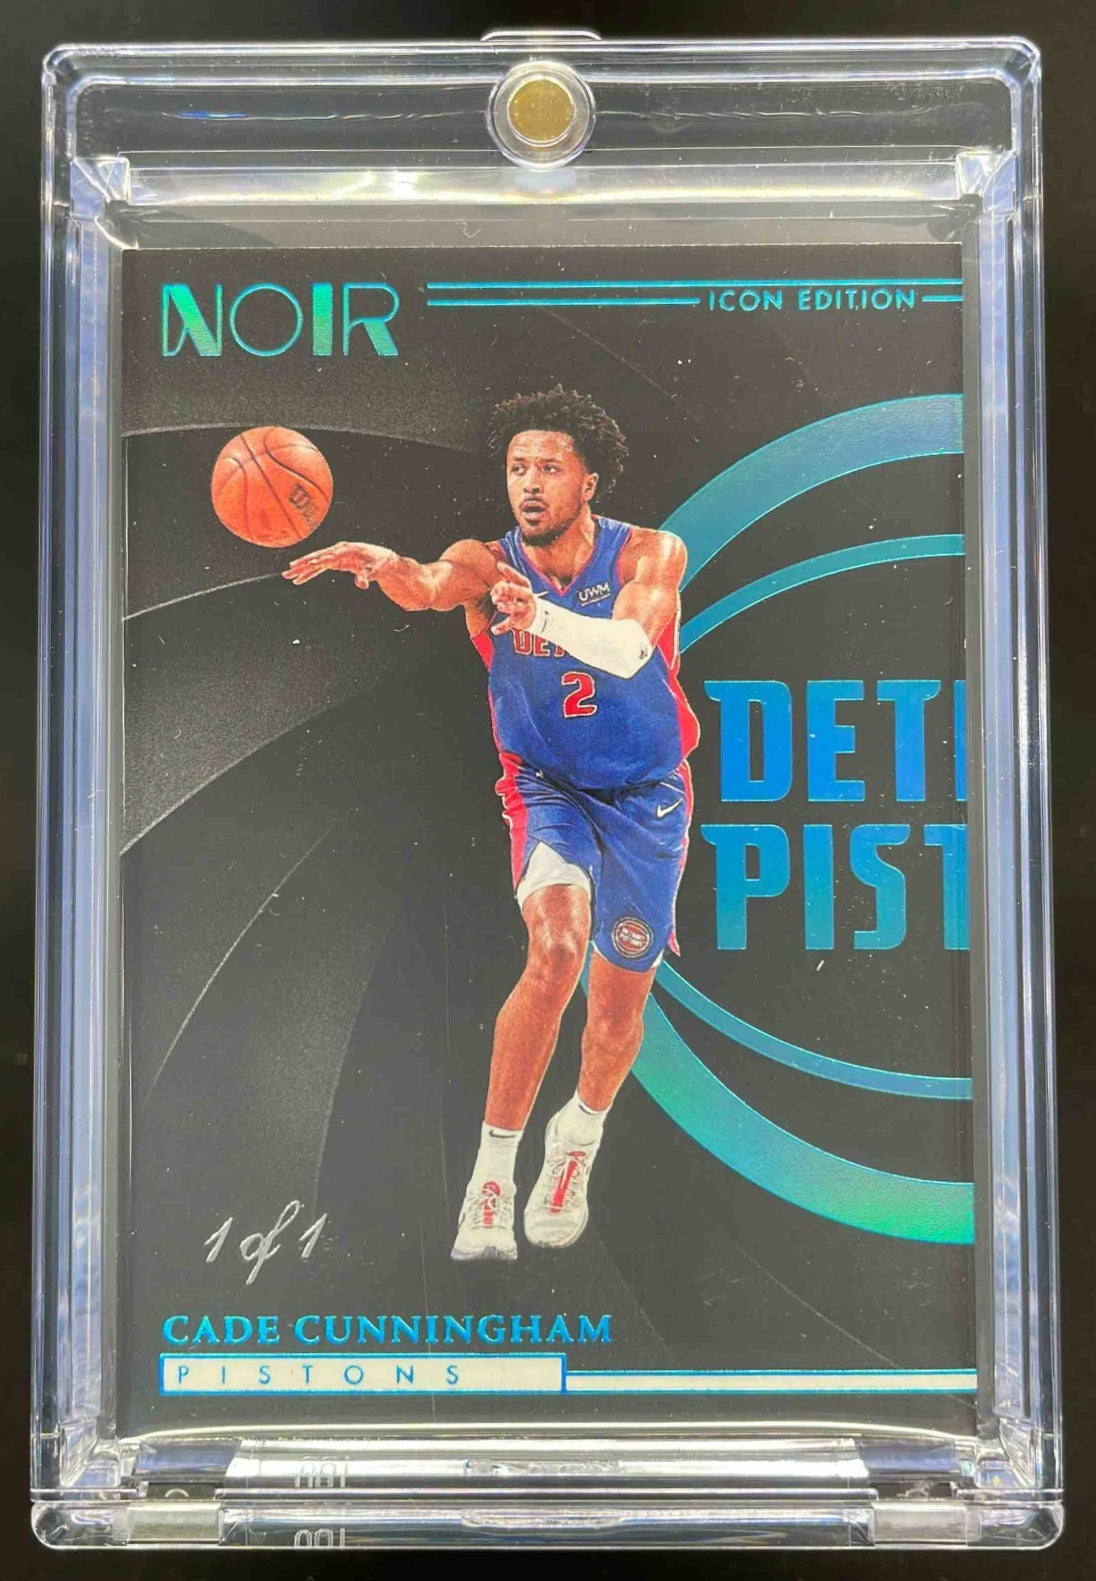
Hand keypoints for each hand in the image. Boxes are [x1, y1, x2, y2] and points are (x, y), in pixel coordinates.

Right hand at [282, 541, 396, 588]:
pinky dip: (309, 574)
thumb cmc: (378, 562)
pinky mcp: (335, 562)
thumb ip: (366, 576)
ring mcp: (335, 556)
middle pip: (316, 558)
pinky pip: (319, 568)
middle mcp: (337, 551)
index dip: (317, 561)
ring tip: (288, 576)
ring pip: (315, 563)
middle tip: (288, 571)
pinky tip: (299, 580)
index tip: (306, 565)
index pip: (328, 557)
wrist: (382, 559)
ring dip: (301, 570)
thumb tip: (362, 584)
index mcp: (345, 550)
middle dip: (302, 565)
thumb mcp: (374, 570)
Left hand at [490, 561, 538, 634]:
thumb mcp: (516, 589)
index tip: (498, 564)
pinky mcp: (520, 621)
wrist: (535, 615)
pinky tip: (494, 630)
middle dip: (509, 589)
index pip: (517, 577)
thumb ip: (503, 586)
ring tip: (499, 606)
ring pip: (514, 607)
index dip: (508, 571)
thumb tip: (494, 590)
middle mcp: (526, 596)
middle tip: (500, 587)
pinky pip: (509, 624)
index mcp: (525, 586)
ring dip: (506, 606)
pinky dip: (501, 628)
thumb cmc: (520, 598)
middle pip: (517, 591)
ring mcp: (524, 609)